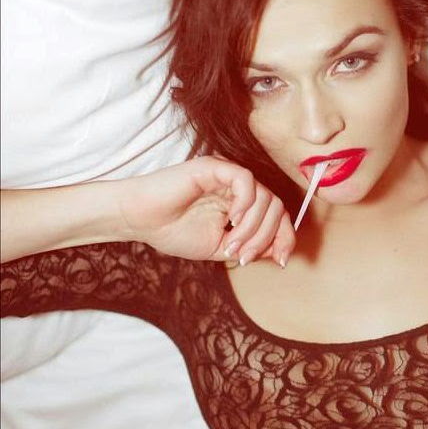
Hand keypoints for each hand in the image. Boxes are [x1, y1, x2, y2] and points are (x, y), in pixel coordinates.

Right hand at [117, 157, 294, 265]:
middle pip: (276, 208)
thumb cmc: (173, 231)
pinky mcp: (214, 167)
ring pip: (265, 197)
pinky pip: (246, 180)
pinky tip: (232, 220)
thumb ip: (250, 247)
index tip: (282, 261)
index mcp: (241, 203)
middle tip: (244, 257)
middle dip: (266, 238)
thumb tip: (281, 252)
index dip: (285, 236)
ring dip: (252, 228)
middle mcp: (238, 187)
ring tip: (231, 244)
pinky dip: (246, 203)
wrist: (139, 220)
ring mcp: (228, 176)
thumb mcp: (220, 247)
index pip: (277, 215)